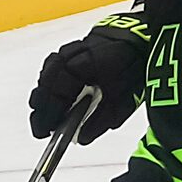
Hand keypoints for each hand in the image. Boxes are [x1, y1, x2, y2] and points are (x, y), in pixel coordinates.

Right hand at [29, 13, 146, 140]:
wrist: (140, 43)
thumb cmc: (132, 72)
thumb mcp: (123, 102)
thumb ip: (102, 120)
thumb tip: (81, 138)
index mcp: (90, 63)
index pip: (60, 88)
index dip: (50, 111)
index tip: (45, 130)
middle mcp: (76, 52)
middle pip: (48, 80)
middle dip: (43, 107)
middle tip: (41, 128)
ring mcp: (72, 48)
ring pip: (48, 72)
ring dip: (44, 96)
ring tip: (44, 117)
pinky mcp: (70, 49)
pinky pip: (53, 67)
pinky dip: (50, 84)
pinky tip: (52, 99)